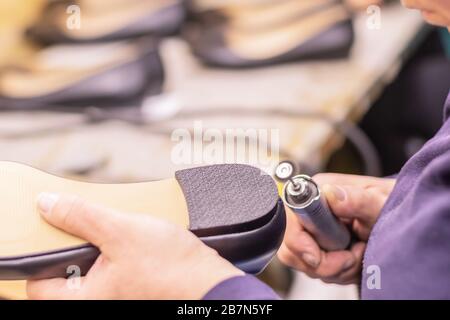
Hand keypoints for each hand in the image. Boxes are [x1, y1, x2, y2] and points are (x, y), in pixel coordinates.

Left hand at [27, 193, 242, 299]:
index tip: (48, 232)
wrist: (207, 276)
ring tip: (110, 224)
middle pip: (64, 269)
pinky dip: (111, 244)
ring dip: (94, 239)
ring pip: (89, 263)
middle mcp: (99, 297)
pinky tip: (126, 231)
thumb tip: (47, 204)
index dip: (39, 257)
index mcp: (87, 297)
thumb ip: (80, 217)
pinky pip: (109, 261)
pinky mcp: (130, 280)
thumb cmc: (169, 264)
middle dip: (72, 241)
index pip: (39, 286)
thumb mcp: (120, 231)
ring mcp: (115, 290)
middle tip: (84, 221)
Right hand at [278, 173, 394, 284]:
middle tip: (351, 256)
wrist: (404, 222)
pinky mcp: (319, 248)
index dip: (301, 243)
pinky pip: (316, 271)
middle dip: (323, 262)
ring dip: (336, 269)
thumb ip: (358, 199)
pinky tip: (355, 259)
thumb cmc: (393, 207)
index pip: (289, 222)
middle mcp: (311, 212)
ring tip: (359, 253)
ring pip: (305, 264)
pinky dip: (338, 272)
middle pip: (291, 248)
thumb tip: (330, 193)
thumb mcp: (381, 204)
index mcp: (318, 193)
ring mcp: (313, 232)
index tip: (321, 255)